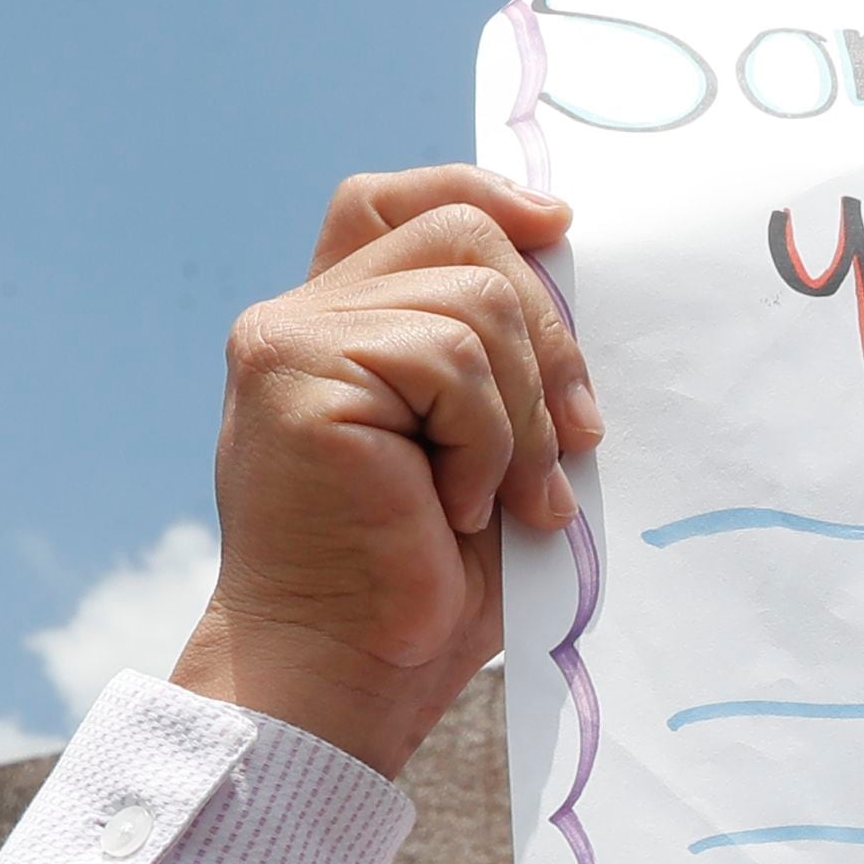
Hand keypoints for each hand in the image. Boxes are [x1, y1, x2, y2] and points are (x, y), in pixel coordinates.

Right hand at [169, 169, 595, 777]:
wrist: (353, 667)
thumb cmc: (427, 577)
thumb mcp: (488, 447)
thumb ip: (500, 356)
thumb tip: (568, 261)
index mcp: (342, 326)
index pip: (402, 203)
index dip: (484, 196)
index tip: (558, 226)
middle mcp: (302, 316)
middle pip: (463, 239)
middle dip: (550, 339)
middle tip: (572, 445)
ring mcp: (291, 339)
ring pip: (474, 305)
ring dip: (520, 418)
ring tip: (502, 503)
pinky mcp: (295, 372)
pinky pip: (450, 361)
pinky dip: (485, 443)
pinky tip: (456, 509)